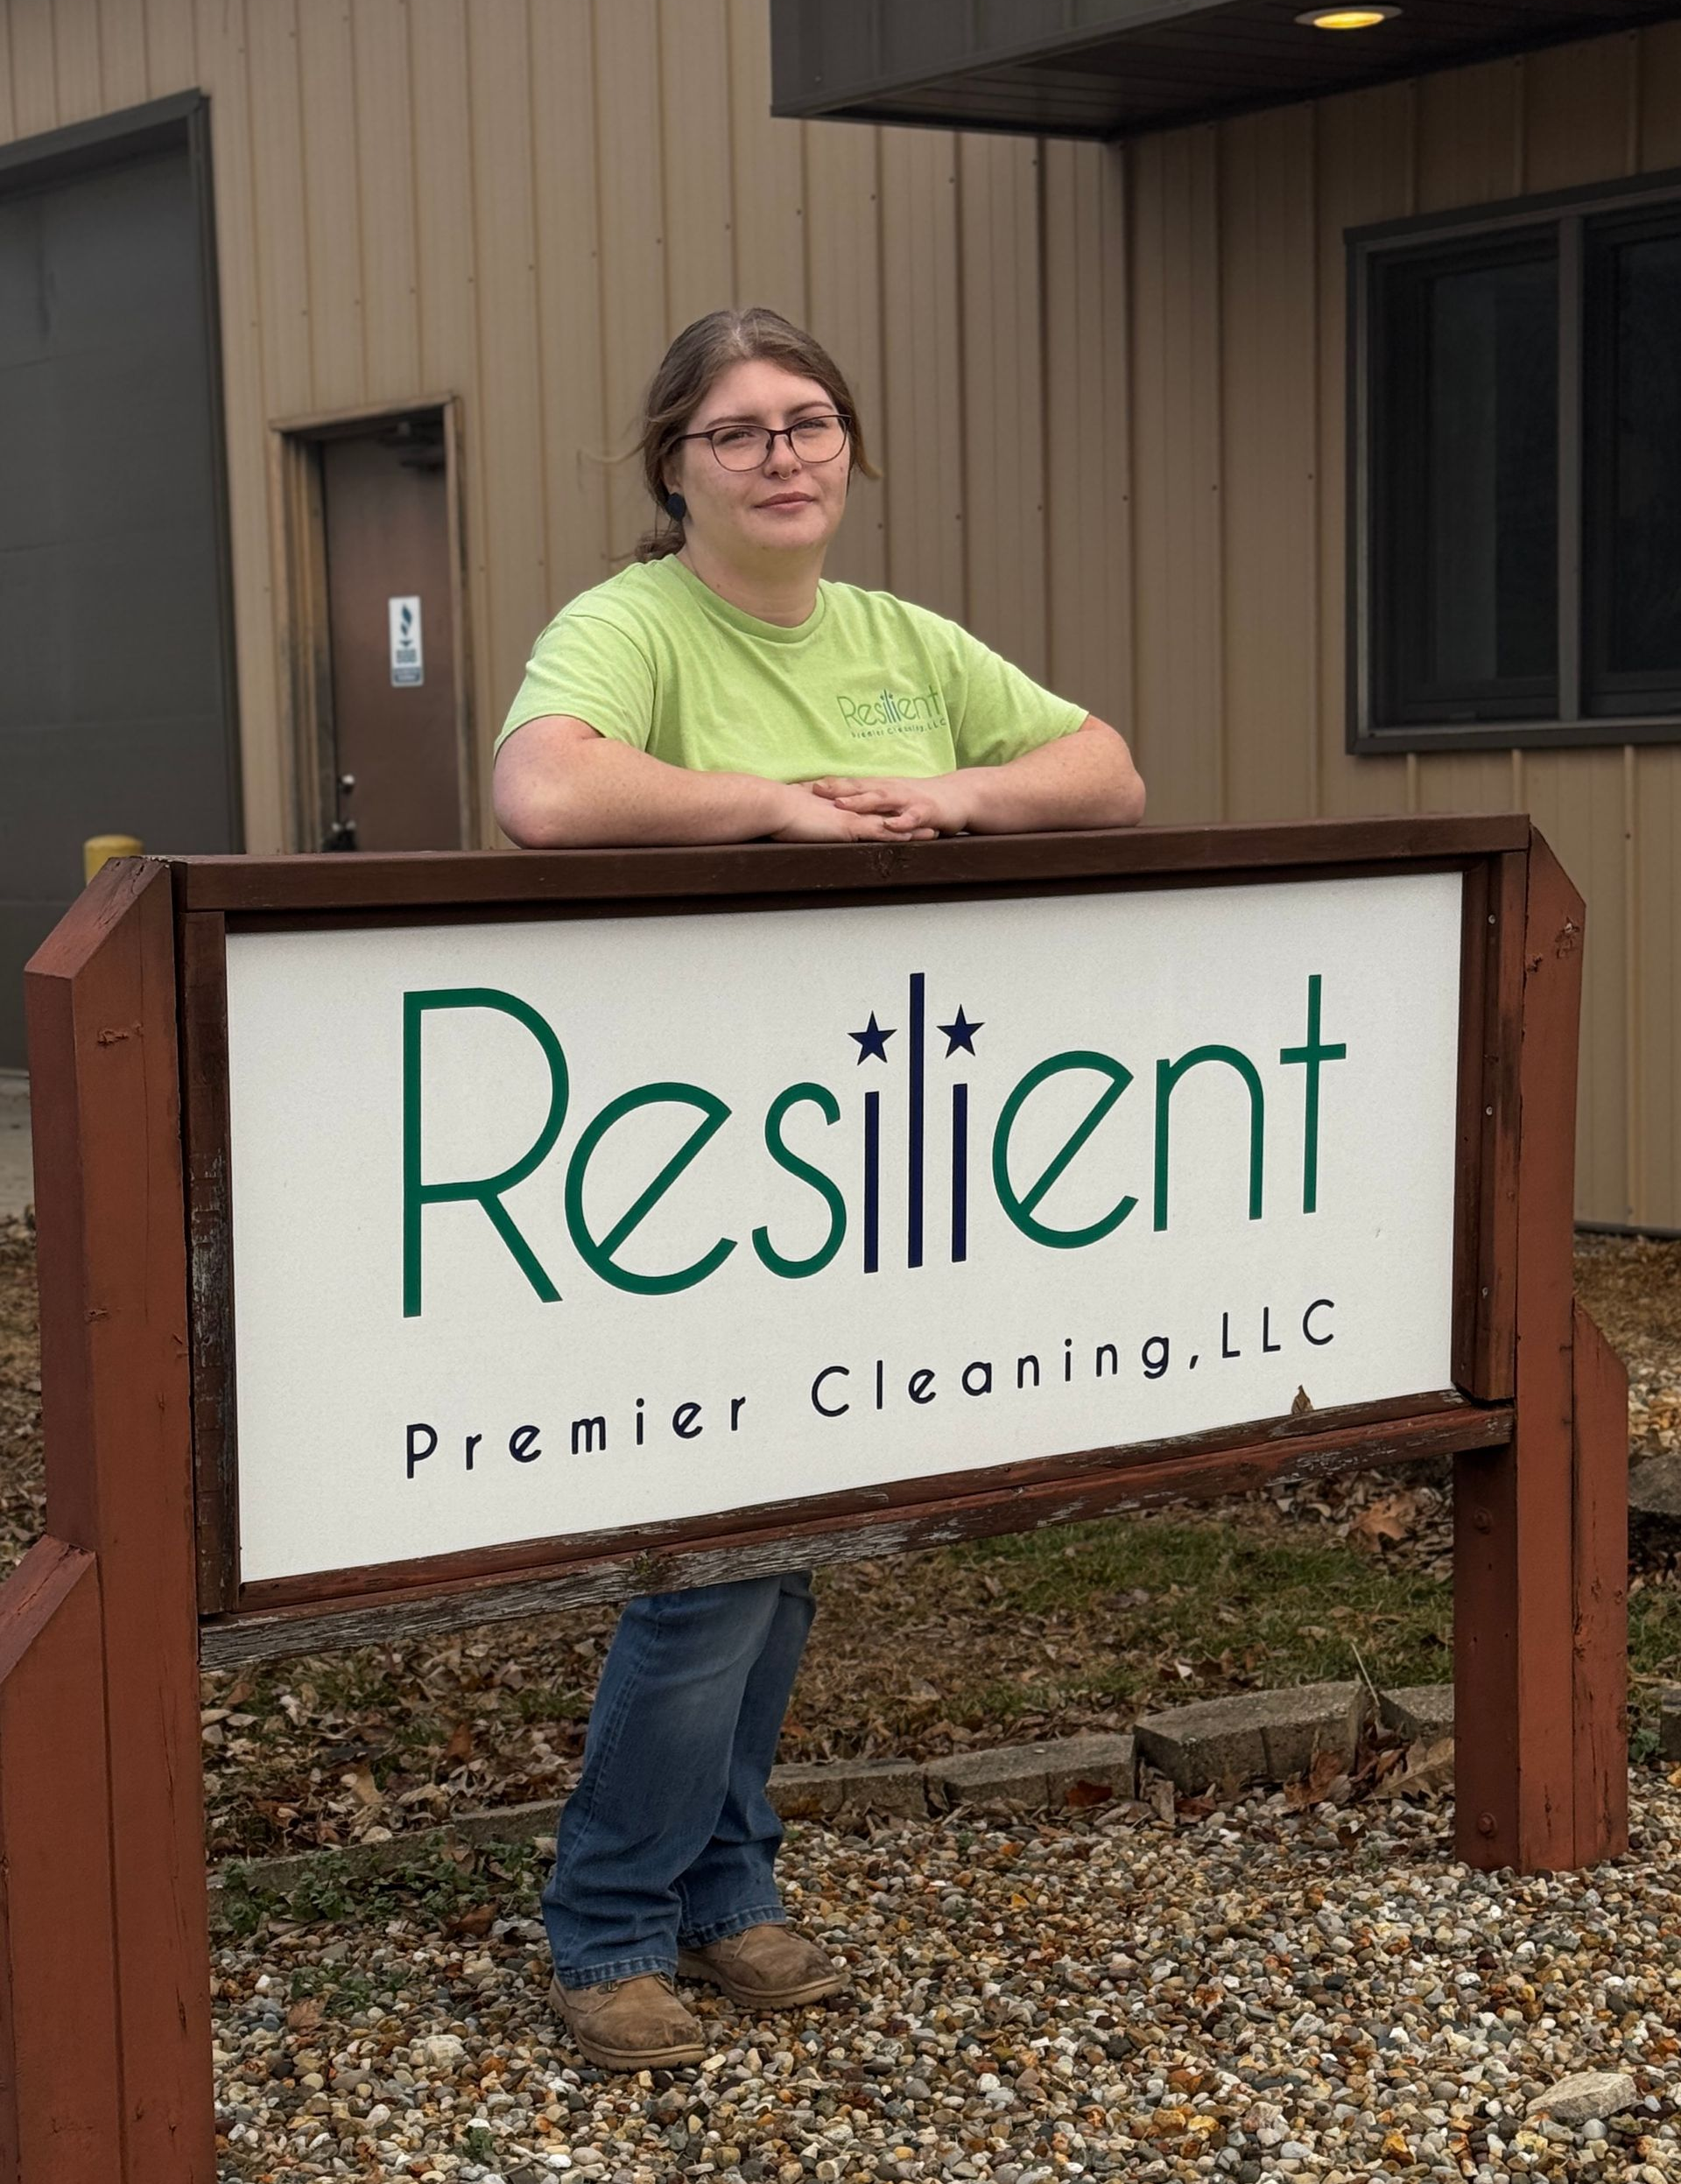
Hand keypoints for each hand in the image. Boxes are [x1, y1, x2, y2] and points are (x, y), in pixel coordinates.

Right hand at [766, 781, 938, 844]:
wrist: (772, 805)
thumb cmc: (777, 810)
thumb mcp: (795, 812)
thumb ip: (804, 813)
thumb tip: (800, 817)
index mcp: (838, 806)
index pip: (868, 807)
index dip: (887, 810)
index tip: (903, 812)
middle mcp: (848, 809)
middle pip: (885, 813)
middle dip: (908, 817)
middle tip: (929, 819)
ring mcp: (850, 817)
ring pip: (888, 823)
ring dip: (911, 828)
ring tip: (933, 832)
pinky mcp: (847, 827)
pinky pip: (877, 832)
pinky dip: (896, 836)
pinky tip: (912, 840)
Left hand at [805, 773, 976, 834]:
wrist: (959, 796)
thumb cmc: (921, 800)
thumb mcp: (891, 799)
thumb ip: (868, 803)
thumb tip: (837, 808)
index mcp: (881, 788)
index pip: (850, 784)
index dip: (827, 785)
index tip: (801, 786)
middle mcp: (891, 790)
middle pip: (860, 788)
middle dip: (837, 789)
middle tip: (813, 791)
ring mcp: (908, 800)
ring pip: (882, 799)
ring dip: (862, 801)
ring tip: (843, 804)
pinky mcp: (926, 811)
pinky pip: (911, 817)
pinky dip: (901, 821)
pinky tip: (890, 825)